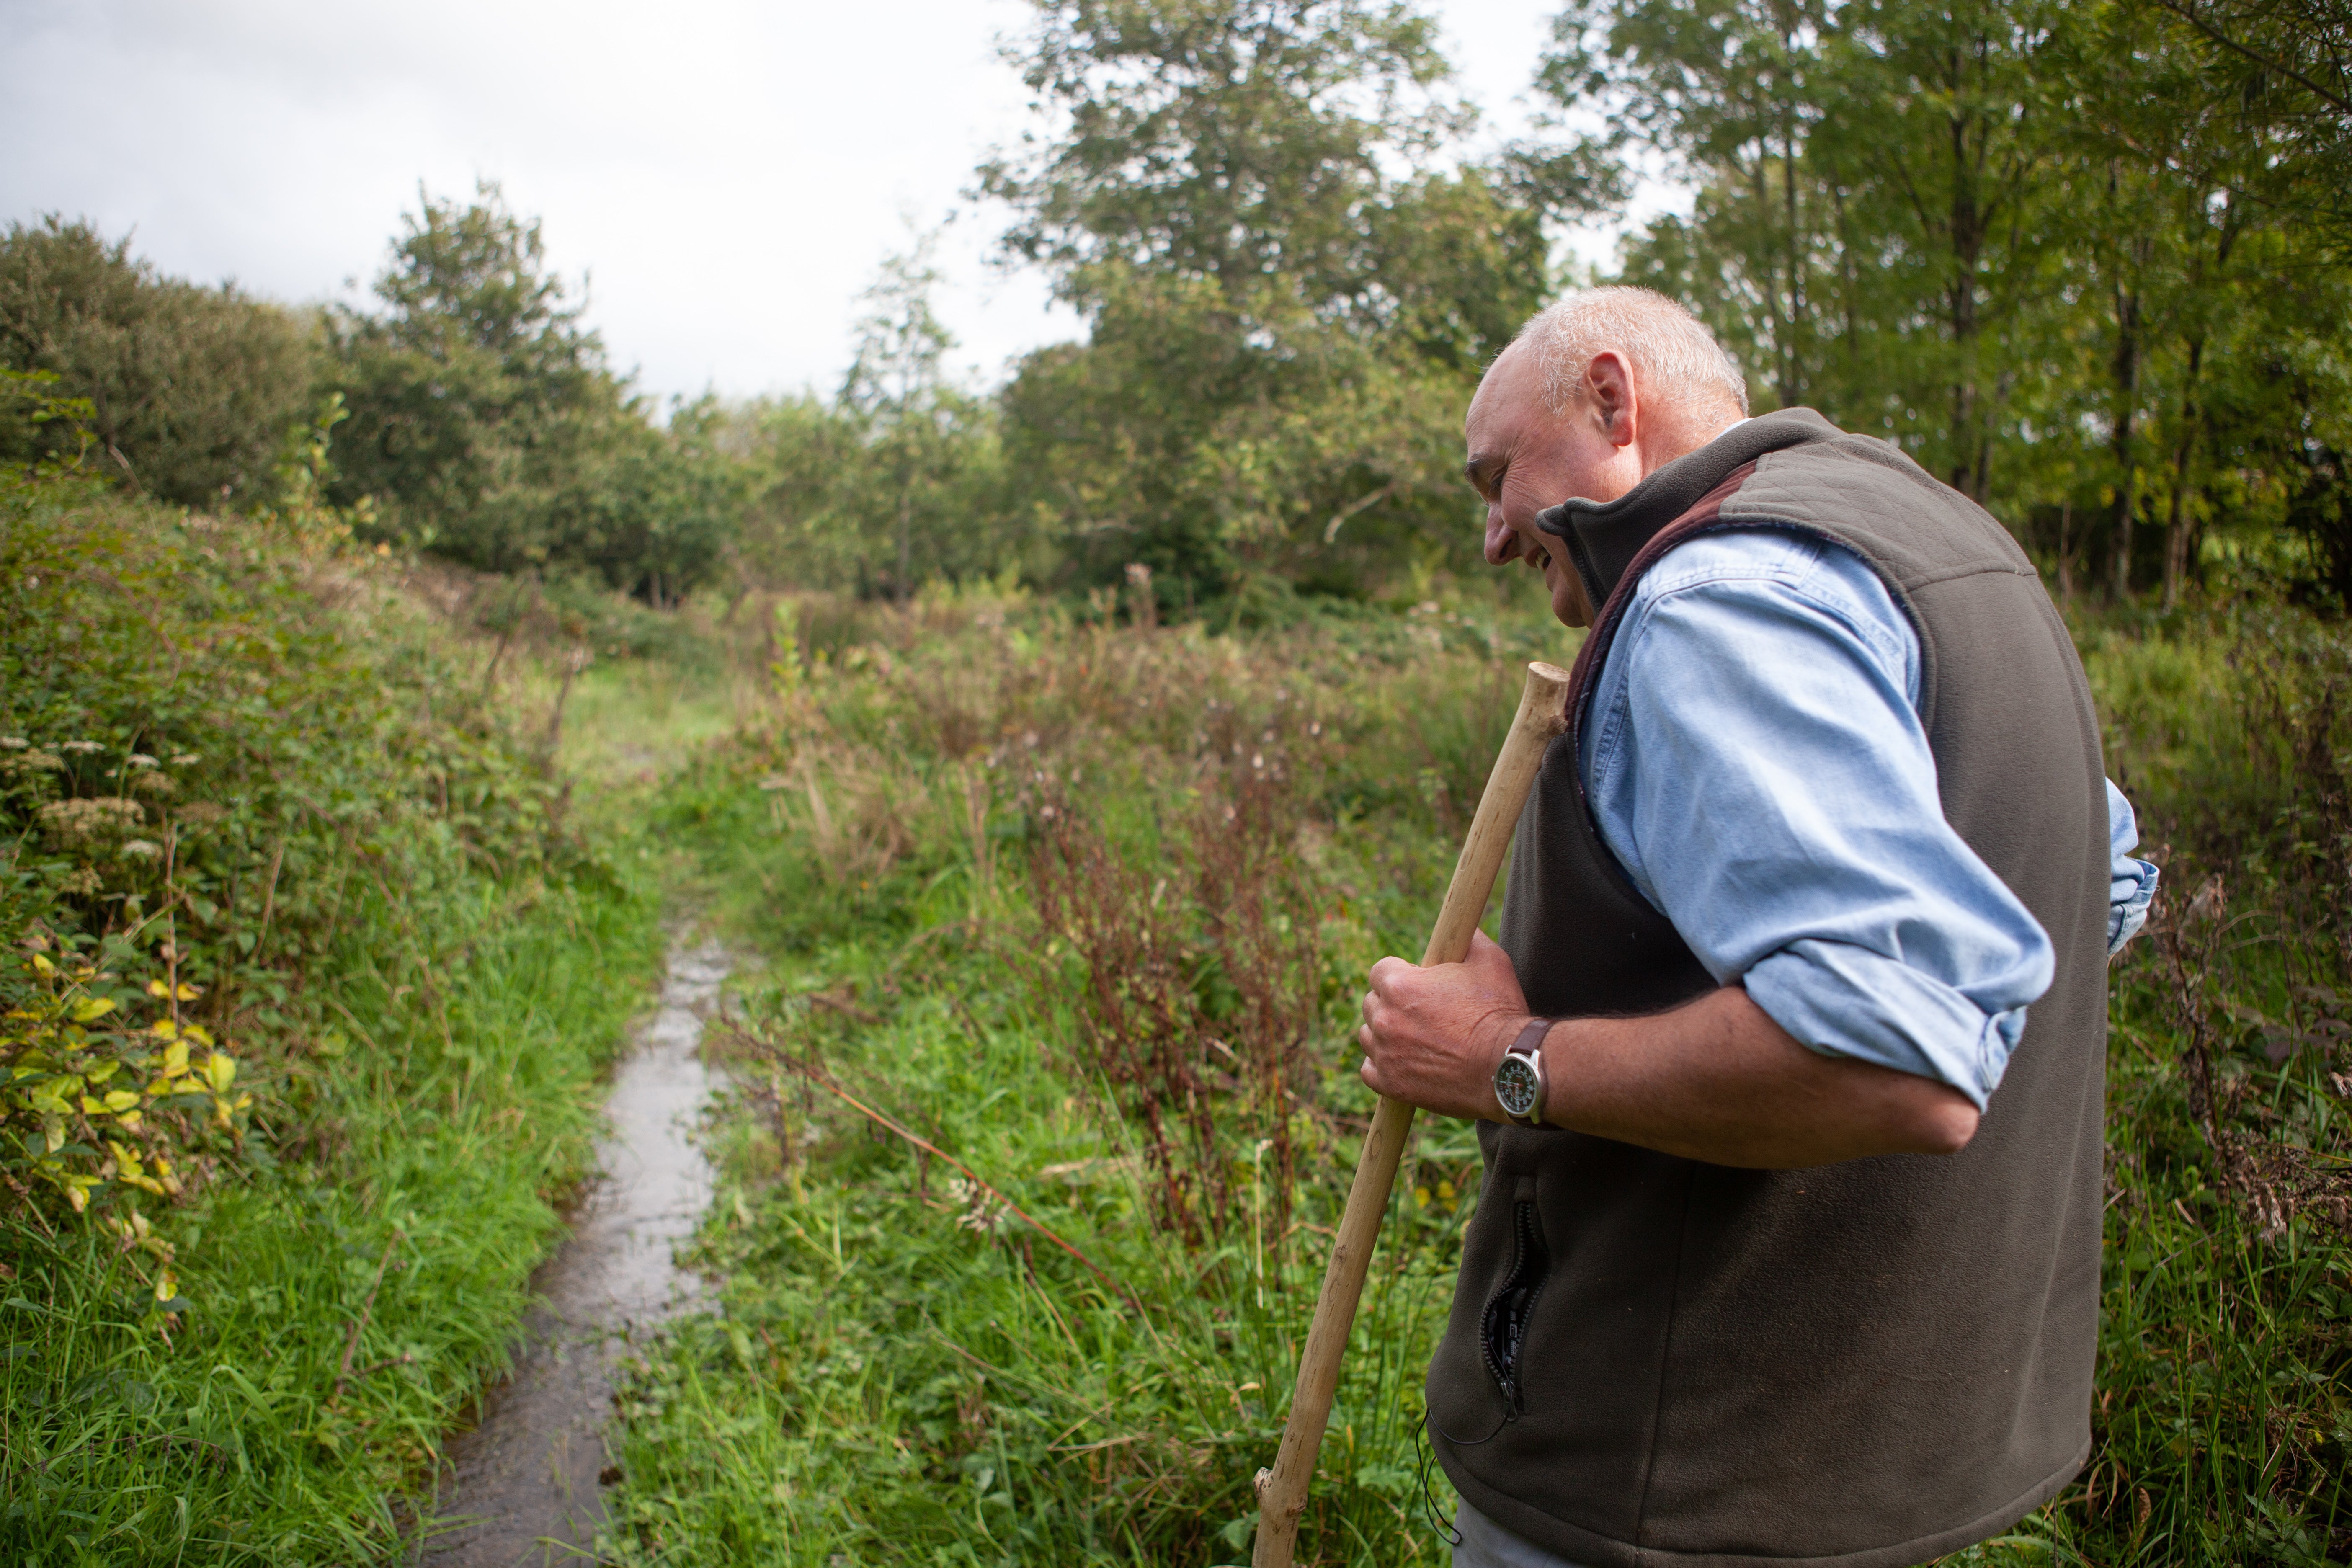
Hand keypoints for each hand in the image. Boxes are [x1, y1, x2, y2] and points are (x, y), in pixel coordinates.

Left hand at [1356, 930, 1532, 1121]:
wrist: (1507, 1066)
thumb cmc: (1499, 1012)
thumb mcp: (1490, 961)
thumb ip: (1469, 939)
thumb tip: (1465, 926)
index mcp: (1399, 984)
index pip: (1379, 971)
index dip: (1400, 975)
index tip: (1417, 984)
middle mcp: (1385, 1018)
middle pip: (1372, 1003)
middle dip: (1392, 1004)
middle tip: (1422, 1014)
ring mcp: (1385, 1053)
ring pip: (1368, 1036)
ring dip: (1385, 1034)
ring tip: (1415, 1038)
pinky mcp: (1391, 1084)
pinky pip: (1369, 1071)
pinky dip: (1382, 1066)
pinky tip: (1404, 1062)